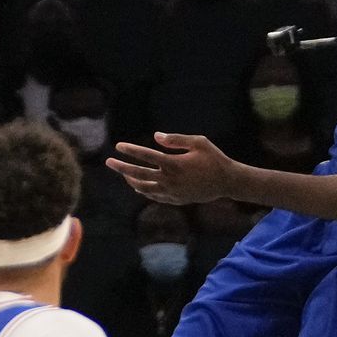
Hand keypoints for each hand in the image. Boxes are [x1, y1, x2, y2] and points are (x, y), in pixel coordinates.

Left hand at [107, 134, 237, 204]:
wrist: (227, 182)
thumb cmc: (214, 158)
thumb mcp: (199, 142)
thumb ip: (176, 139)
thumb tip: (156, 136)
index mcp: (174, 163)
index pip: (146, 156)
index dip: (131, 150)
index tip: (119, 146)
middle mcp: (170, 179)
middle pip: (139, 174)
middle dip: (122, 167)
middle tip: (109, 162)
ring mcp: (172, 192)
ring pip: (144, 188)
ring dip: (131, 181)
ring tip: (123, 174)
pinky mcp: (176, 200)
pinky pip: (154, 196)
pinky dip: (144, 191)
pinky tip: (138, 186)